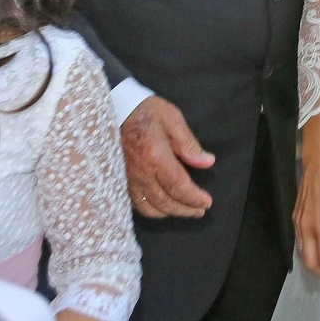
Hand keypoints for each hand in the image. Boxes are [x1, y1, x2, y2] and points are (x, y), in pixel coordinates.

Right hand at [121, 96, 213, 217]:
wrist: (112, 107)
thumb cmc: (144, 110)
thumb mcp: (172, 118)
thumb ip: (188, 143)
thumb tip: (207, 162)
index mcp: (156, 157)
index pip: (179, 187)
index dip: (194, 199)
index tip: (207, 203)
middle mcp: (141, 173)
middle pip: (165, 202)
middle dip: (185, 210)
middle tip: (200, 211)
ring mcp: (127, 179)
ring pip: (149, 207)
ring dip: (169, 213)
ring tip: (183, 209)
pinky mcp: (119, 179)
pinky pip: (135, 203)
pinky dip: (151, 209)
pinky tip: (160, 206)